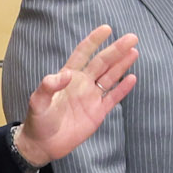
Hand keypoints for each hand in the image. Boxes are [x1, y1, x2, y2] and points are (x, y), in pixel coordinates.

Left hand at [13, 26, 138, 166]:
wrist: (44, 144)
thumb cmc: (38, 120)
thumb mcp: (37, 101)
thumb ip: (49, 86)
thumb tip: (66, 74)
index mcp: (68, 76)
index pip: (83, 53)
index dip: (94, 41)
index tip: (106, 29)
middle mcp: (82, 83)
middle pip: (103, 62)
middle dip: (116, 50)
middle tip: (132, 37)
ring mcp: (91, 97)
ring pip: (110, 77)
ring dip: (122, 64)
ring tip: (134, 51)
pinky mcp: (98, 113)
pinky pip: (113, 98)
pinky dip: (123, 89)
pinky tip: (132, 78)